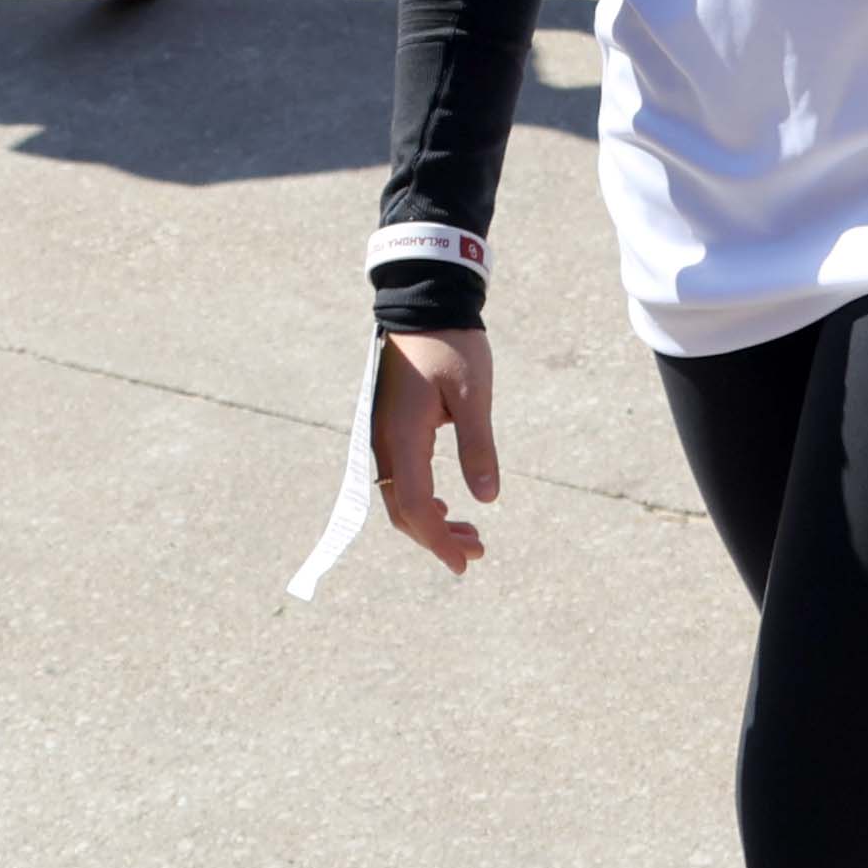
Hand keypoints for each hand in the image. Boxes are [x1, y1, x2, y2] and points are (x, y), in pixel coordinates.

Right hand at [371, 327, 500, 573]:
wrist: (424, 306)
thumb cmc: (452, 345)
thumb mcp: (474, 394)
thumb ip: (478, 446)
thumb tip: (487, 498)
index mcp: (403, 436)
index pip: (415, 506)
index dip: (438, 540)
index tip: (465, 561)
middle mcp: (383, 442)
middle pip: (402, 510)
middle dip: (436, 537)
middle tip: (476, 552)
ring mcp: (381, 435)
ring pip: (398, 496)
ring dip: (430, 520)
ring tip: (469, 533)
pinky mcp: (387, 427)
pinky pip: (397, 477)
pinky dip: (420, 499)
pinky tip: (446, 504)